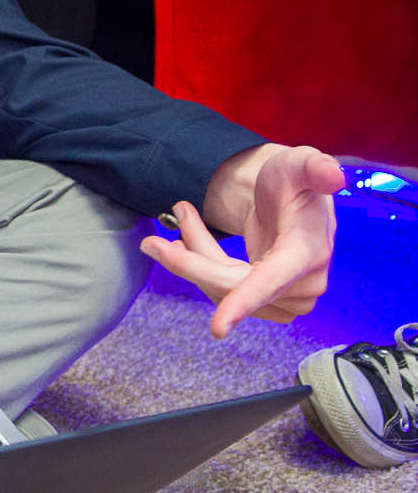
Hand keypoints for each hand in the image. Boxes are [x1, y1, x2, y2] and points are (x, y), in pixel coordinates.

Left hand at [140, 143, 341, 337]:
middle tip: (158, 232)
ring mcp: (289, 298)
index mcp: (308, 252)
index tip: (217, 328)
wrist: (291, 198)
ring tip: (185, 219)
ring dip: (194, 258)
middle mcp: (304, 283)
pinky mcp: (272, 303)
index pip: (271, 281)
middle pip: (229, 285)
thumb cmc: (293, 180)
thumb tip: (334, 175)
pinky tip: (188, 244)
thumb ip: (315, 166)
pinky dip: (200, 268)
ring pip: (221, 290)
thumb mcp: (301, 164)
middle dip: (189, 259)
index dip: (244, 302)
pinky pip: (223, 293)